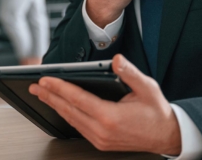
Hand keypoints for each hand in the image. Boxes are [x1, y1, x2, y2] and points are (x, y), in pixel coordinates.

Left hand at [29, 55, 180, 154]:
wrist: (166, 136)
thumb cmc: (156, 112)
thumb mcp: (147, 87)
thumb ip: (130, 73)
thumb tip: (117, 60)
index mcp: (110, 116)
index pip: (77, 98)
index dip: (59, 88)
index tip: (45, 80)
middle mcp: (102, 130)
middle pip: (68, 110)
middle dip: (49, 96)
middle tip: (35, 86)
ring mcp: (100, 139)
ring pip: (70, 119)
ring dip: (55, 105)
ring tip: (42, 94)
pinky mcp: (100, 142)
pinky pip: (77, 127)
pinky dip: (66, 114)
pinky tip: (60, 107)